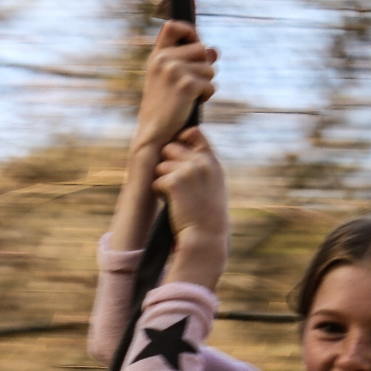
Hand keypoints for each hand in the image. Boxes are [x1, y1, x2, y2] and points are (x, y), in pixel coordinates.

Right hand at [134, 22, 216, 153]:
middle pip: (201, 49)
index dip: (189, 31)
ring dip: (206, 83)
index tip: (194, 42)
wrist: (155, 133)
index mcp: (157, 56)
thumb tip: (215, 51)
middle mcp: (164, 59)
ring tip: (190, 96)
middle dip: (204, 67)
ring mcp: (174, 71)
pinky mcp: (186, 85)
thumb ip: (191, 62)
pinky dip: (206, 95)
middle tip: (192, 84)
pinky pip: (210, 84)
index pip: (172, 26)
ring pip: (208, 68)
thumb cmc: (164, 108)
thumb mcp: (172, 80)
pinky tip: (193, 104)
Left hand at [153, 129, 228, 289]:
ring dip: (163, 182)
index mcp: (212, 162)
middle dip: (167, 164)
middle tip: (175, 186)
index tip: (176, 152)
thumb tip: (183, 149)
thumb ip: (203, 167)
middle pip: (169, 148)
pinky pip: (156, 181)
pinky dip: (159, 193)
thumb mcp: (214, 187)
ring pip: (160, 166)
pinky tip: (171, 204)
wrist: (205, 237)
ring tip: (176, 199)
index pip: (194, 133)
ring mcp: (188, 170)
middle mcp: (202, 162)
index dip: (180, 139)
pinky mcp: (174, 182)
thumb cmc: (208, 217)